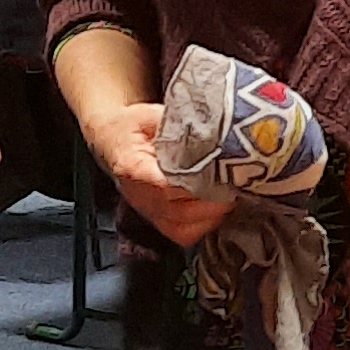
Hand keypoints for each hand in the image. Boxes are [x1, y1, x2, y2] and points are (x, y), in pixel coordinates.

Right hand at [85, 98, 233, 251]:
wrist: (113, 142)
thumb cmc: (132, 127)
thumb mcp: (150, 115)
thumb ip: (177, 123)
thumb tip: (210, 126)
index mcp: (133, 169)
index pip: (166, 186)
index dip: (196, 183)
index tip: (220, 171)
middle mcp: (140, 197)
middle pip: (181, 212)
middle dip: (213, 201)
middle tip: (236, 182)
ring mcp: (149, 213)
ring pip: (185, 229)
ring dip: (212, 215)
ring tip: (230, 193)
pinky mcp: (158, 221)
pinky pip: (184, 234)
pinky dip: (205, 225)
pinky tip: (217, 206)